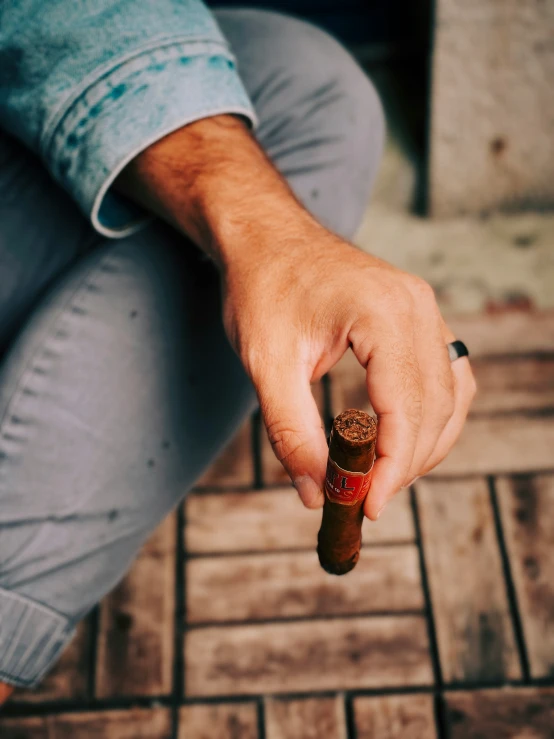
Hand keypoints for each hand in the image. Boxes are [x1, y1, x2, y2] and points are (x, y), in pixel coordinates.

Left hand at [116, 115, 475, 518]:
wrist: (265, 236)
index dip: (393, 467)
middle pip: (435, 407)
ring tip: (384, 478)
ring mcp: (424, 308)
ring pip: (450, 395)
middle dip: (406, 463)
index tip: (368, 506)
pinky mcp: (418, 315)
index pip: (407, 407)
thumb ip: (292, 432)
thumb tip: (317, 494)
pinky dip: (432, 415)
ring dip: (424, 444)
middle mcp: (417, 307)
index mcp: (383, 313)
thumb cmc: (262, 287)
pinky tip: (404, 439)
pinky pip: (446, 375)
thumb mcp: (267, 364)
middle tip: (367, 499)